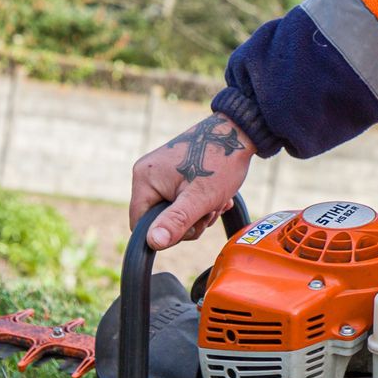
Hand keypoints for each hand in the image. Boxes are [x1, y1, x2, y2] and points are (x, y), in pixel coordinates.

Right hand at [129, 114, 256, 248]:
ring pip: (173, 212)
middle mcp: (147, 174)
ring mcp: (160, 173)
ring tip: (218, 201)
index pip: (140, 225)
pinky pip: (180, 200)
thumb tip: (153, 243)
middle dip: (189, 222)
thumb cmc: (219, 162)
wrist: (238, 133)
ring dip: (199, 213)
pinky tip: (218, 196)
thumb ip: (176, 221)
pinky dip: (200, 203)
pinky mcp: (174, 173)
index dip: (166, 233)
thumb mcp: (199, 198)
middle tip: (211, 209)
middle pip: (159, 220)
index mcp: (144, 179)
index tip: (192, 224)